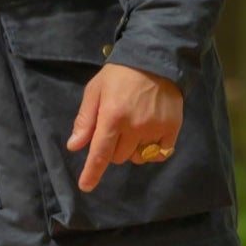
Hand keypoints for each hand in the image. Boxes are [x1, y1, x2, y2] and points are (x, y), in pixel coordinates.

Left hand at [66, 64, 182, 192]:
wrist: (155, 59)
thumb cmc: (119, 75)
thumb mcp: (95, 90)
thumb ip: (85, 120)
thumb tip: (74, 146)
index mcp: (112, 116)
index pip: (100, 152)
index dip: (92, 172)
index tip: (86, 186)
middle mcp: (135, 126)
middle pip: (118, 157)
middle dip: (112, 149)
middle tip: (115, 129)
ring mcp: (155, 128)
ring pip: (137, 157)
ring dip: (131, 150)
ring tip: (134, 128)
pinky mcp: (172, 128)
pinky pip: (159, 154)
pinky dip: (151, 151)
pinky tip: (149, 137)